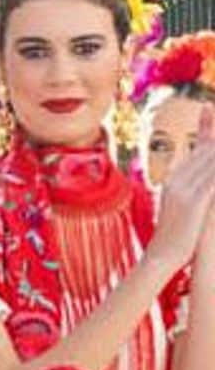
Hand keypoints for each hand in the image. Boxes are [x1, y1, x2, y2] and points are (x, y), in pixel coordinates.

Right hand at [150, 104, 214, 270]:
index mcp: (175, 179)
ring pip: (213, 160)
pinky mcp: (194, 200)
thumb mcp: (180, 209)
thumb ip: (190, 193)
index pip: (201, 148)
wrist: (160, 257)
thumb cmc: (174, 238)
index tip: (213, 111)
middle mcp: (177, 178)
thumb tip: (201, 188)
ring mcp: (184, 189)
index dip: (212, 131)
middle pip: (209, 149)